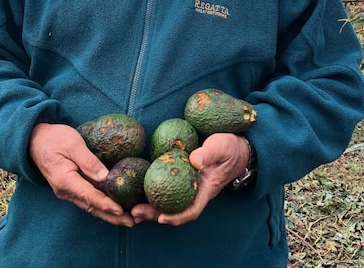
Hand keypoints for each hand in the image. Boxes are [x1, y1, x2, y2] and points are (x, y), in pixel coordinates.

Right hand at [28, 122, 134, 226]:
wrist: (35, 140)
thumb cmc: (54, 138)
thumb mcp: (73, 143)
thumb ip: (89, 161)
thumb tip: (105, 177)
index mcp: (65, 180)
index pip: (89, 196)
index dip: (106, 204)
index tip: (121, 210)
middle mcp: (65, 191)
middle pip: (92, 207)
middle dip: (112, 216)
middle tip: (132, 222)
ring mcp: (67, 191)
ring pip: (91, 206)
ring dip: (109, 214)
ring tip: (128, 220)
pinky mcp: (71, 188)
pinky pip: (88, 200)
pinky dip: (102, 206)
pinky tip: (115, 209)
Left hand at [131, 133, 249, 225]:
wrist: (234, 146)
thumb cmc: (228, 147)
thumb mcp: (221, 147)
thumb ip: (209, 153)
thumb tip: (194, 160)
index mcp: (206, 190)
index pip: (192, 210)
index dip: (177, 217)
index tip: (162, 218)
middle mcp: (194, 192)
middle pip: (174, 210)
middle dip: (154, 215)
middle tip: (134, 212)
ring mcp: (187, 186)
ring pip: (167, 202)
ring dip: (149, 206)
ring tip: (130, 207)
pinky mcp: (180, 177)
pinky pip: (165, 188)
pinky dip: (151, 191)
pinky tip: (136, 188)